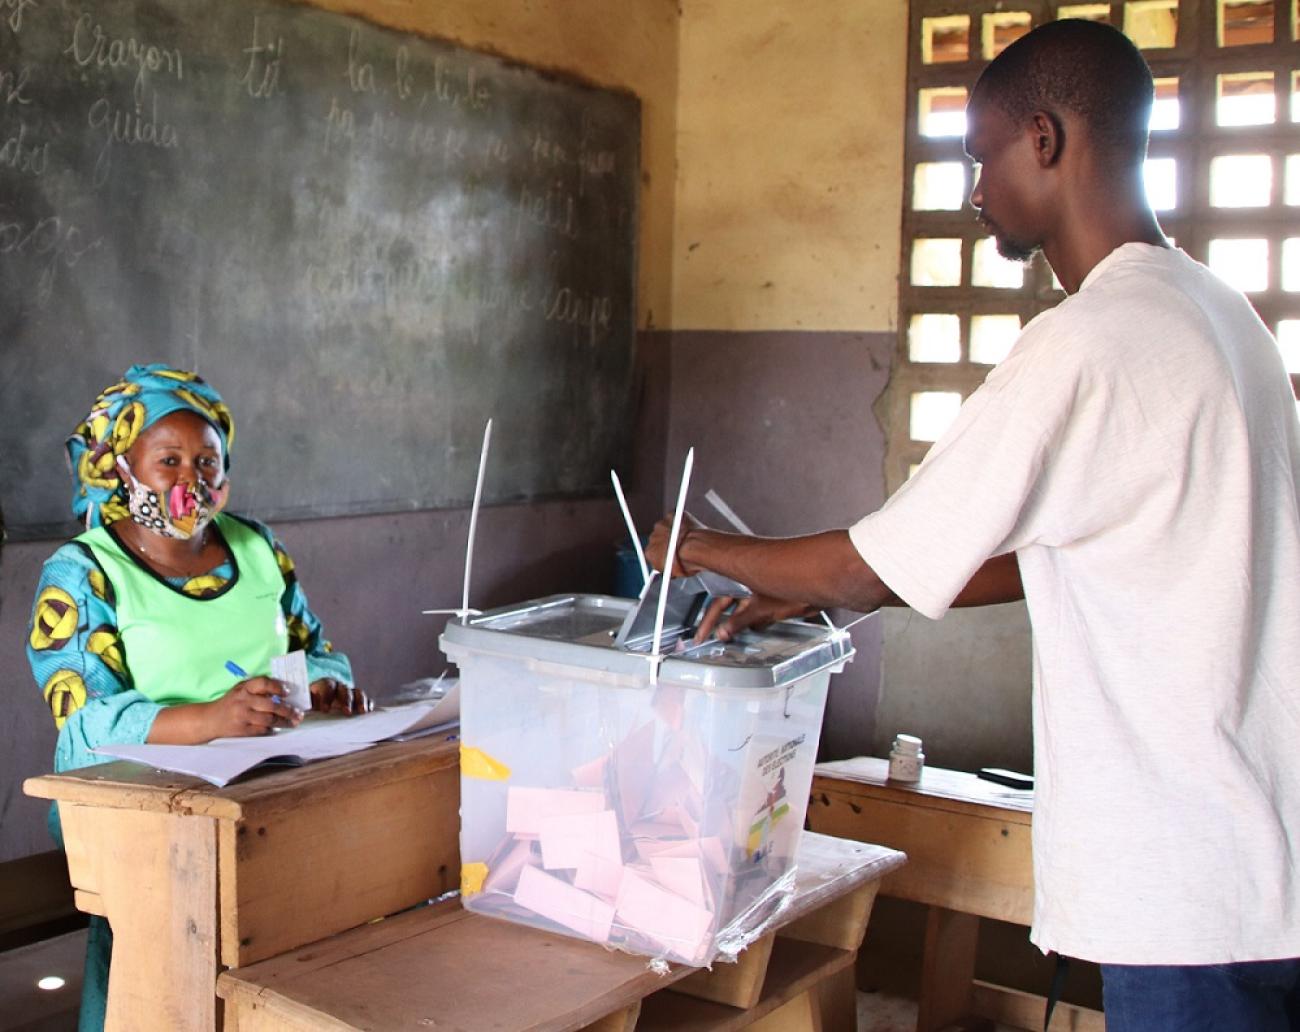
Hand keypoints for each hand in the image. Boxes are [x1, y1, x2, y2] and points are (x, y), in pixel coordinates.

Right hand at [205, 676, 302, 737]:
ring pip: (269, 719)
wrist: (210, 719)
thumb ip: (257, 688)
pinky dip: (272, 729)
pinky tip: (278, 728)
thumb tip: (282, 690)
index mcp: (244, 688)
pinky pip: (262, 730)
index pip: (263, 683)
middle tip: (298, 713)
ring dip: (284, 721)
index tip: (288, 692)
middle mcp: (243, 701)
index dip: (277, 687)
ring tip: (294, 722)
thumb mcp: (240, 689)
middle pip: (270, 705)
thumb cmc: (231, 702)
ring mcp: (243, 716)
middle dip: (287, 710)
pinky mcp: (242, 729)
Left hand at [310, 678, 371, 714]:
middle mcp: (339, 687)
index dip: (327, 697)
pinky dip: (368, 704)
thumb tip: (298, 714)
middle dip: (346, 700)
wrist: (320, 706)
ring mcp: (350, 693)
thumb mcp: (306, 705)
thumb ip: (305, 706)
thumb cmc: (312, 706)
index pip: (327, 686)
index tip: (325, 710)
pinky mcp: (359, 701)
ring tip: (361, 711)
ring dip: (360, 701)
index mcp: (324, 686)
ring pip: (357, 692)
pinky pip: (366, 700)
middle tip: (346, 712)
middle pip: (344, 689)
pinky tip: (368, 711)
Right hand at [645, 512, 704, 576]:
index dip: (662, 554)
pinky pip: (674, 517)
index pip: (652, 553)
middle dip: (667, 542)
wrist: (697, 548)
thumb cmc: (687, 561)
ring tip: (685, 538)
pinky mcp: (671, 515)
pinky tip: (688, 528)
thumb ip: (667, 568)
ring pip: (666, 527)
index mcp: (650, 552)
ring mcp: (661, 525)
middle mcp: (653, 537)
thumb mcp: (675, 574)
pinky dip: (680, 521)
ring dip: (673, 531)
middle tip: (679, 547)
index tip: (669, 556)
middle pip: (658, 539)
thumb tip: (670, 569)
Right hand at [695, 594, 815, 642]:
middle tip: (707, 638)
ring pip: (743, 610)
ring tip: (731, 638)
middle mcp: (750, 583)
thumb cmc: (795, 587)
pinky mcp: (776, 599)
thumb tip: (723, 631)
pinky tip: (754, 631)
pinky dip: (754, 623)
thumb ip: (741, 621)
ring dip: (738, 624)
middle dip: (718, 622)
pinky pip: (759, 613)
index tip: (700, 635)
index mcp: (741, 580)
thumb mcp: (762, 608)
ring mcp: (762, 591)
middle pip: (728, 605)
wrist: (821, 582)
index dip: (708, 620)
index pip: (718, 603)